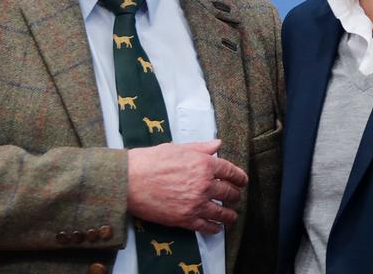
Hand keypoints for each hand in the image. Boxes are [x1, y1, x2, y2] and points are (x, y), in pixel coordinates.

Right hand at [126, 139, 247, 233]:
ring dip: (230, 215)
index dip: (240, 177)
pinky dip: (214, 228)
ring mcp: (196, 203)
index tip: (242, 181)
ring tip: (232, 216)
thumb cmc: (150, 161)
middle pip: (229, 193)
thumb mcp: (178, 148)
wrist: (130, 180)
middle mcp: (204, 185)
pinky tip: (217, 228)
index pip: (231, 172)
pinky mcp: (185, 219)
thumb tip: (217, 144)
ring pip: (222, 213)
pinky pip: (206, 227)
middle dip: (235, 195)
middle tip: (235, 197)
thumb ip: (201, 148)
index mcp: (204, 164)